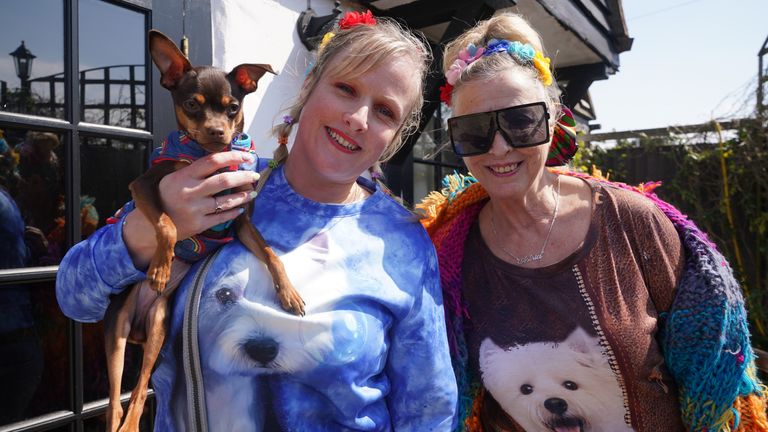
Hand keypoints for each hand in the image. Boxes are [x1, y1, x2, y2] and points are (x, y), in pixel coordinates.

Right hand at [123, 151, 259, 267]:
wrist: (149, 225)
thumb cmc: (163, 197)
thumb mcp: (171, 178)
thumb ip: (192, 170)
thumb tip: (219, 160)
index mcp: (184, 176)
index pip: (212, 161)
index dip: (232, 156)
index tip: (246, 155)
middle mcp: (191, 191)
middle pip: (224, 180)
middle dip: (243, 176)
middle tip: (254, 175)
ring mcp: (195, 209)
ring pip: (227, 200)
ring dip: (243, 196)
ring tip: (252, 193)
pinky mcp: (199, 224)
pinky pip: (222, 217)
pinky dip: (234, 212)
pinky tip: (241, 208)